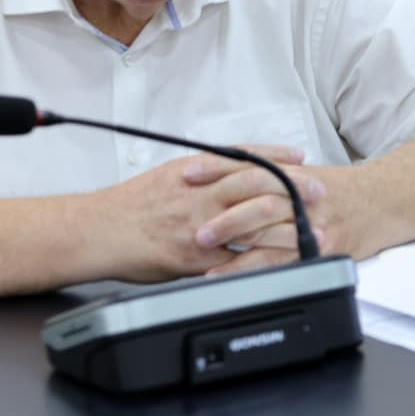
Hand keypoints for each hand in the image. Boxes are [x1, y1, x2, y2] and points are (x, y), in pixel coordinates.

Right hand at [93, 144, 324, 281]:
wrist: (96, 231)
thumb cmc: (130, 204)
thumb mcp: (168, 174)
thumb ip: (202, 172)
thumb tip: (231, 169)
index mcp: (193, 170)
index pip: (243, 158)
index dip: (275, 156)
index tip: (300, 155)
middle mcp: (199, 195)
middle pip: (255, 184)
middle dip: (291, 185)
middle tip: (318, 188)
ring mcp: (198, 227)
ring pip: (250, 220)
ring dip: (283, 222)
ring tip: (309, 225)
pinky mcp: (193, 259)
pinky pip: (232, 259)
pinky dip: (256, 259)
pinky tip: (279, 259)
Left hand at [196, 163, 368, 276]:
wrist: (388, 200)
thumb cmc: (345, 191)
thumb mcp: (308, 175)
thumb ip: (273, 178)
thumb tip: (227, 180)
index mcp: (295, 173)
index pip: (249, 166)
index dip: (216, 169)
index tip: (187, 173)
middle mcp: (303, 195)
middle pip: (257, 199)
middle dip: (222, 213)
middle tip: (193, 225)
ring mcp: (313, 222)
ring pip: (267, 231)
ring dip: (231, 242)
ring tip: (200, 252)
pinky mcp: (321, 248)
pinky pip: (281, 261)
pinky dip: (251, 268)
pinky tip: (228, 275)